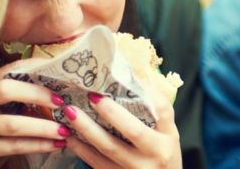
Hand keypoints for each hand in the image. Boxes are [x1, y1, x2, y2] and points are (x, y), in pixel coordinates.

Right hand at [0, 59, 68, 168]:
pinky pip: (13, 146)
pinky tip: (55, 144)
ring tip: (65, 131)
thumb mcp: (7, 104)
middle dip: (38, 95)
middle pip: (6, 90)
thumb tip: (65, 87)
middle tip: (62, 103)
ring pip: (13, 124)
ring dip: (44, 127)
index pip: (14, 69)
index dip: (39, 70)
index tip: (64, 76)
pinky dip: (38, 145)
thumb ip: (26, 93)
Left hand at [65, 89, 181, 168]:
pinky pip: (96, 164)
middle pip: (132, 131)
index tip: (125, 79)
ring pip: (108, 148)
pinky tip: (71, 137)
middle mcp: (153, 155)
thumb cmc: (164, 155)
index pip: (161, 111)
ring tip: (71, 112)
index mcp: (166, 139)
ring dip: (87, 129)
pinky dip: (82, 149)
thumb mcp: (168, 134)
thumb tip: (135, 78)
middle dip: (111, 112)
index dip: (148, 92)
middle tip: (92, 95)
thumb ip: (156, 111)